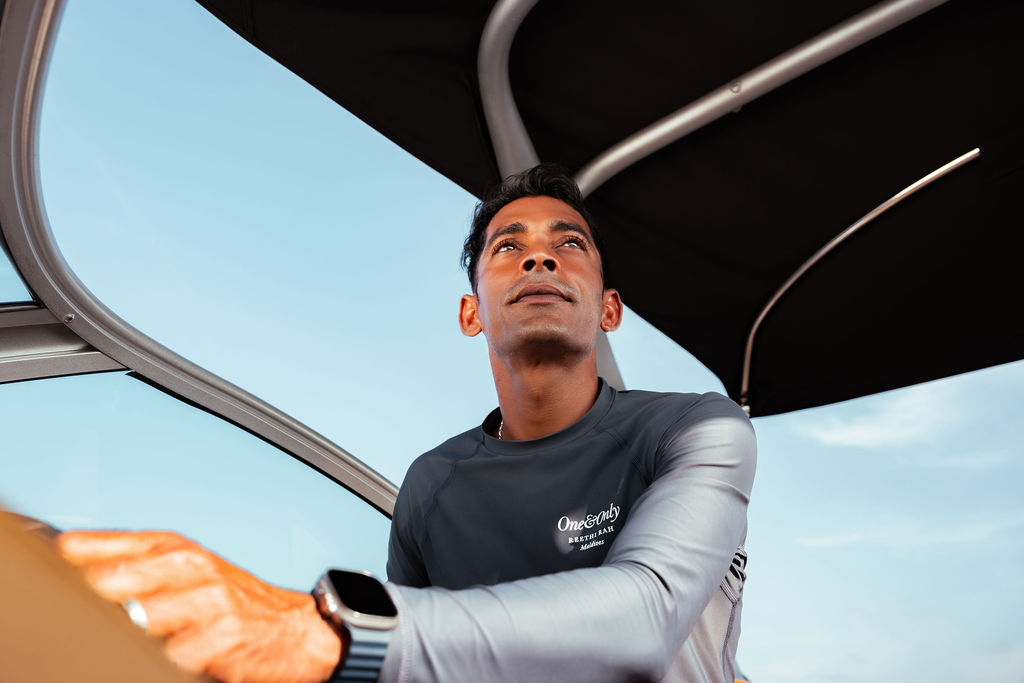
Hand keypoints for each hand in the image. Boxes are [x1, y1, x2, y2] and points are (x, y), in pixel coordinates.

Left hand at [57, 530, 342, 682]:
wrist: (300, 630)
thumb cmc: (236, 602)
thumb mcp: (186, 567)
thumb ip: (129, 559)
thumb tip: (65, 554)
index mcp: (171, 546)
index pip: (90, 548)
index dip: (66, 571)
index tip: (63, 588)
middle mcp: (189, 566)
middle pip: (107, 583)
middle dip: (96, 606)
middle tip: (100, 622)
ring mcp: (207, 601)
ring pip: (136, 623)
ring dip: (131, 639)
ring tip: (149, 640)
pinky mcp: (223, 639)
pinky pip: (171, 659)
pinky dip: (166, 663)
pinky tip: (180, 657)